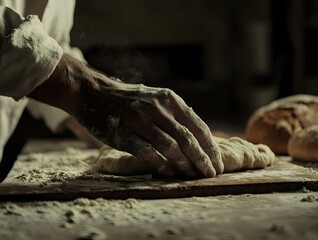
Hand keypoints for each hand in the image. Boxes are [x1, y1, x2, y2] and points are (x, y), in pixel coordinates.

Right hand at [29, 54, 223, 177]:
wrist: (93, 93)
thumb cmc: (129, 100)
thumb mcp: (156, 98)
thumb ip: (175, 114)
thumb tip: (198, 136)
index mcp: (169, 100)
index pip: (198, 126)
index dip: (210, 147)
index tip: (217, 164)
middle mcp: (157, 109)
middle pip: (187, 139)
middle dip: (202, 160)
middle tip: (211, 175)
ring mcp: (140, 121)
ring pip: (170, 147)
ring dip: (184, 165)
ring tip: (192, 176)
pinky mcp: (123, 134)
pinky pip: (147, 153)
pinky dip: (160, 165)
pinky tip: (168, 173)